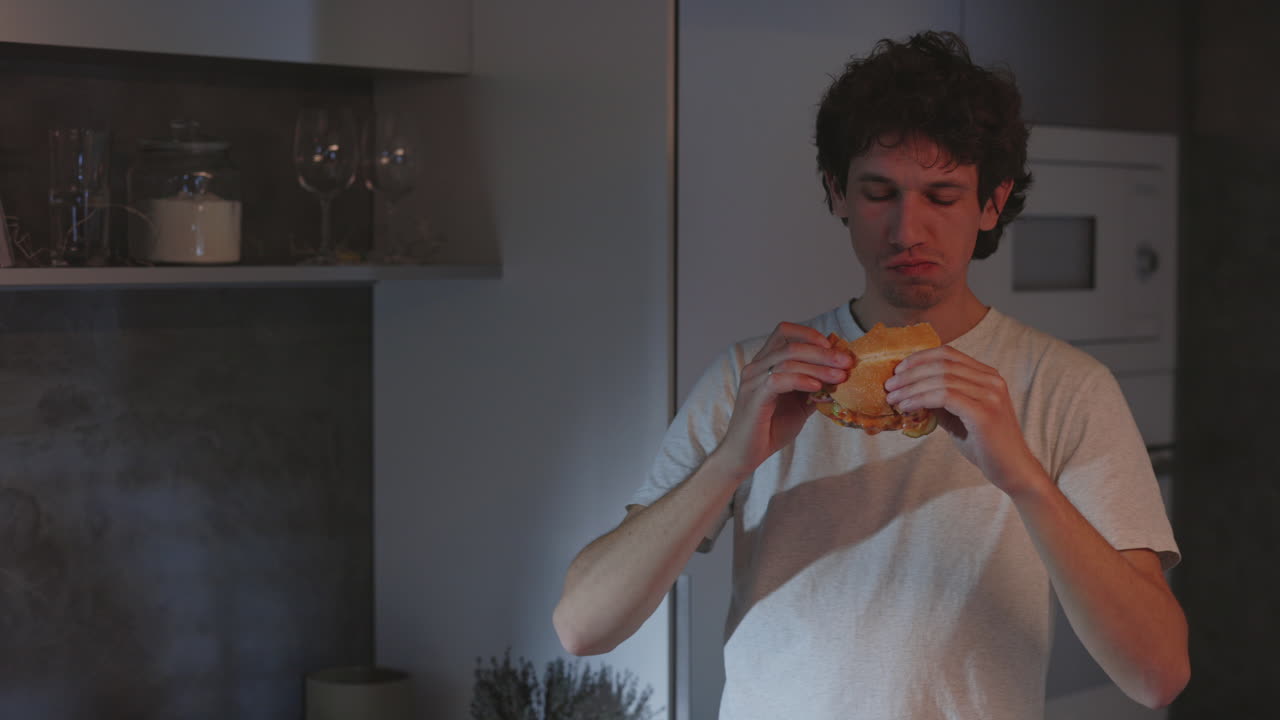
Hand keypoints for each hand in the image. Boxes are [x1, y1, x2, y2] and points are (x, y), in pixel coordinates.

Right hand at [713, 322, 853, 477]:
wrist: (746, 454)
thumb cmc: (771, 428)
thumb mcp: (800, 405)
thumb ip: (815, 388)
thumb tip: (841, 376)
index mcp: (766, 363)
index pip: (785, 332)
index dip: (810, 334)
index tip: (834, 347)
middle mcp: (757, 366)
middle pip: (791, 344)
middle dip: (823, 351)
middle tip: (846, 362)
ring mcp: (753, 380)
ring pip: (787, 359)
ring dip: (818, 367)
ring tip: (840, 377)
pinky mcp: (754, 396)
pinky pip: (779, 379)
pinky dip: (801, 380)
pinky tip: (817, 387)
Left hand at [883, 346, 1043, 494]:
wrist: (1013, 470)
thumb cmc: (985, 445)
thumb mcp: (960, 415)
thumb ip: (941, 400)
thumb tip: (909, 390)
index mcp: (988, 376)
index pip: (948, 353)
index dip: (919, 358)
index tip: (898, 370)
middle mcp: (991, 380)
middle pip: (941, 363)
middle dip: (909, 373)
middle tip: (889, 385)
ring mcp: (990, 395)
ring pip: (940, 379)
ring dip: (910, 387)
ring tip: (893, 398)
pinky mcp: (983, 413)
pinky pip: (944, 396)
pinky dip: (920, 399)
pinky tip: (906, 407)